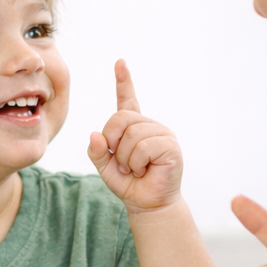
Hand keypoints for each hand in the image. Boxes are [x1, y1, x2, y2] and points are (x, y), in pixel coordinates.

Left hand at [87, 60, 182, 211]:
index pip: (127, 100)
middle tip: (122, 163)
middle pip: (120, 118)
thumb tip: (95, 134)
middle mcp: (149, 126)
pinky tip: (145, 170)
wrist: (148, 204)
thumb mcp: (104, 167)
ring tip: (135, 169)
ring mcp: (162, 134)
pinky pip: (143, 146)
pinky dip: (137, 163)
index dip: (124, 81)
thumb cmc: (128, 184)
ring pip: (131, 134)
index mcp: (133, 127)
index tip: (120, 62)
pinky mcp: (171, 146)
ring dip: (126, 158)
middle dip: (113, 143)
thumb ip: (97, 151)